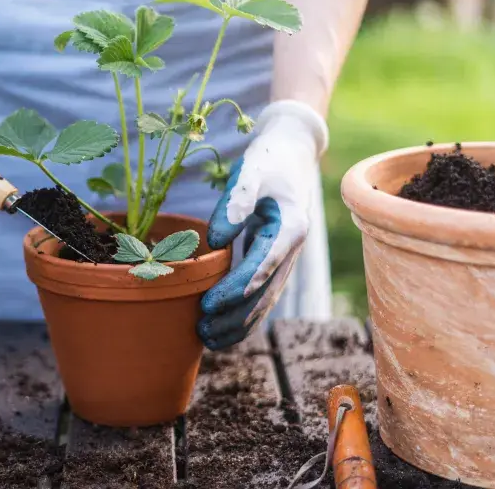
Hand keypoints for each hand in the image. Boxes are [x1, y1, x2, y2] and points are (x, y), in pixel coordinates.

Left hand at [197, 100, 328, 349]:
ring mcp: (287, 259)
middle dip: (233, 315)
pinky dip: (245, 316)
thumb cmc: (268, 160)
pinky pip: (262, 295)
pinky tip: (224, 332)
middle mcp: (292, 249)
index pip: (261, 267)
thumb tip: (216, 238)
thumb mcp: (251, 171)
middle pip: (264, 292)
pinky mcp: (276, 262)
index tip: (207, 304)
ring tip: (208, 339)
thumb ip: (235, 201)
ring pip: (265, 301)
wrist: (292, 154)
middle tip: (201, 330)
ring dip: (239, 323)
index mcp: (290, 227)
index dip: (234, 289)